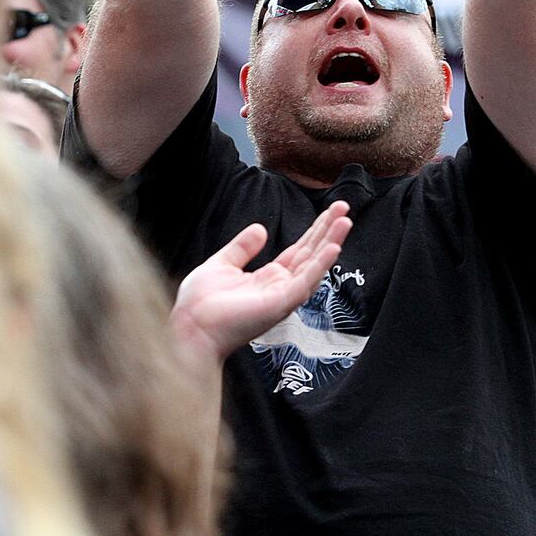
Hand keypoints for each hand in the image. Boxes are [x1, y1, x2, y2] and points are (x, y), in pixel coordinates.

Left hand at [171, 201, 351, 365]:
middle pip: (312, 254)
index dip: (315, 230)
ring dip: (331, 243)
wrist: (189, 327)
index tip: (329, 211)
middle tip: (344, 208)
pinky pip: (305, 282)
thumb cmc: (200, 304)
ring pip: (314, 266)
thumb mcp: (222, 264)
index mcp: (269, 278)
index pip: (300, 250)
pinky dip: (321, 265)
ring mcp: (283, 296)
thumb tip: (260, 229)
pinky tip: (333, 248)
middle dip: (328, 230)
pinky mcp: (280, 304)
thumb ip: (242, 247)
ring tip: (345, 221)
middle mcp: (281, 287)